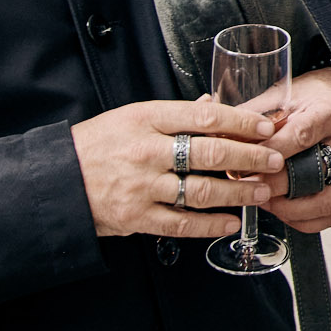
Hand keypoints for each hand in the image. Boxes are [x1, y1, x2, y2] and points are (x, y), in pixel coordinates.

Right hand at [70, 98, 281, 237]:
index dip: (241, 121)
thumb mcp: (132, 117)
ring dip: (238, 193)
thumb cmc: (97, 144)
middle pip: (211, 154)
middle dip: (251, 158)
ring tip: (261, 192)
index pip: (205, 117)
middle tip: (275, 160)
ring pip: (202, 191)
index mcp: (146, 119)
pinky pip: (182, 223)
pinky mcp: (136, 217)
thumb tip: (214, 105)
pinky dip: (210, 225)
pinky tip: (230, 222)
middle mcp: (146, 151)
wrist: (55, 179)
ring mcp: (142, 186)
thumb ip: (175, 115)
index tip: (265, 127)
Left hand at [253, 67, 330, 231]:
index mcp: (329, 112)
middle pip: (314, 173)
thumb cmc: (310, 97)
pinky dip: (305, 220)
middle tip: (247, 186)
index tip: (245, 162)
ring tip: (264, 201)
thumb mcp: (282, 94)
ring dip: (290, 208)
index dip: (272, 152)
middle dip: (275, 185)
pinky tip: (282, 211)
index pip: (302, 135)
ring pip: (326, 201)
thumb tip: (217, 133)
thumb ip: (252, 114)